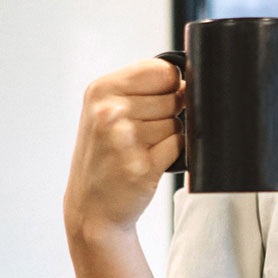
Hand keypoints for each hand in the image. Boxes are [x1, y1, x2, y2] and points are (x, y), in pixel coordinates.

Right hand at [62, 57, 184, 239]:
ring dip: (166, 137)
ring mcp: (124, 140)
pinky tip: (147, 162)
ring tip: (139, 149)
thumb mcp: (106, 110)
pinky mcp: (141, 166)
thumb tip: (187, 81)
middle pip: (173, 97)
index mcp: (101, 90)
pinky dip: (170, 154)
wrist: (91, 207)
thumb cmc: (104, 155)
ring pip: (176, 123)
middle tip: (138, 134)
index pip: (163, 70)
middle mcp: (109, 112)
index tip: (156, 99)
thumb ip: (141, 89)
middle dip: (166, 114)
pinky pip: (178, 145)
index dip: (170, 84)